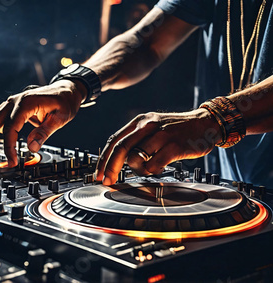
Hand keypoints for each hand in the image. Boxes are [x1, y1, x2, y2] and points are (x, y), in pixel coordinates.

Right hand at [0, 80, 86, 167]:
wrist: (65, 90)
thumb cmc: (64, 102)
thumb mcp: (60, 118)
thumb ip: (44, 132)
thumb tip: (32, 147)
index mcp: (25, 103)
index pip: (9, 128)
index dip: (8, 147)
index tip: (12, 162)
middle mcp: (12, 102)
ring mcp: (8, 105)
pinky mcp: (8, 110)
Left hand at [95, 109, 222, 184]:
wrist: (206, 124)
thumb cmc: (176, 130)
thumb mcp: (152, 127)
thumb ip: (135, 140)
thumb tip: (115, 161)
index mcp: (139, 121)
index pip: (114, 140)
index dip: (103, 159)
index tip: (98, 174)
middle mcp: (148, 125)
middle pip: (120, 149)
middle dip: (111, 168)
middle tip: (107, 181)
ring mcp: (162, 135)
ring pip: (136, 158)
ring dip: (137, 170)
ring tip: (147, 168)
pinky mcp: (174, 146)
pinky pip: (154, 165)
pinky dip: (152, 171)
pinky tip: (159, 167)